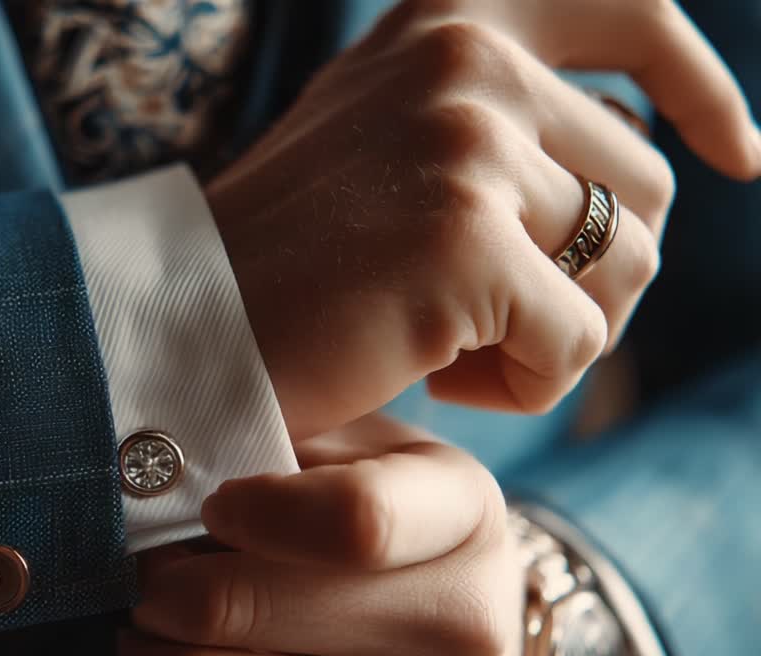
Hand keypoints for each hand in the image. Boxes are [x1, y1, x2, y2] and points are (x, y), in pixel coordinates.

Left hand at [118, 415, 522, 655]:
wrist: (454, 622)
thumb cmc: (384, 510)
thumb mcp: (356, 445)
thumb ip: (281, 427)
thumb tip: (169, 454)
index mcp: (464, 512)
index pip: (354, 520)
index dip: (252, 509)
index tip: (216, 504)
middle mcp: (462, 625)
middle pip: (248, 608)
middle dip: (162, 581)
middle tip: (149, 564)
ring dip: (148, 649)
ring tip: (155, 618)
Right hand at [209, 0, 759, 440]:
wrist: (180, 322)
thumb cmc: (286, 261)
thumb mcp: (385, 144)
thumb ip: (494, 119)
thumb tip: (654, 150)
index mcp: (445, 25)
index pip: (621, 9)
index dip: (690, 81)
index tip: (734, 149)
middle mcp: (464, 62)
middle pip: (644, 184)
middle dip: (593, 274)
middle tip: (491, 320)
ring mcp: (466, 144)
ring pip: (627, 267)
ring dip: (560, 333)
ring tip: (452, 349)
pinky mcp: (464, 242)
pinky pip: (575, 344)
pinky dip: (522, 387)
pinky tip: (434, 380)